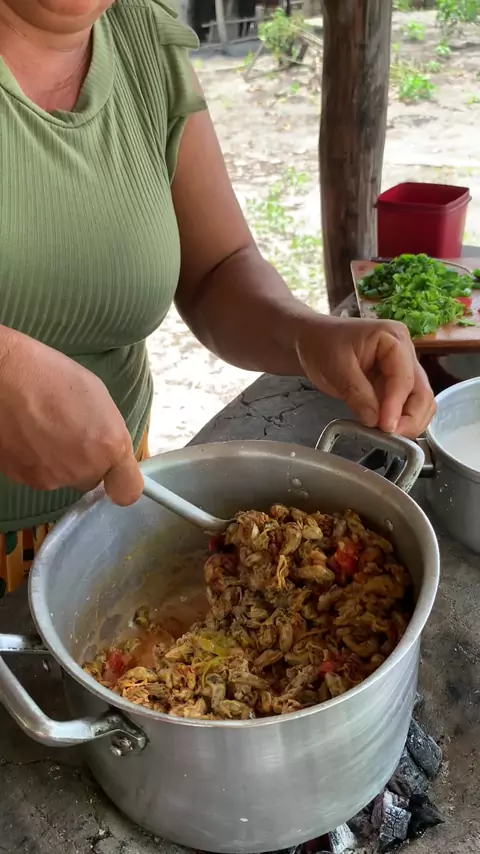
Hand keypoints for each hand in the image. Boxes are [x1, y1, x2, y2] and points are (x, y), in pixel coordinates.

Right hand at [0, 329, 143, 504]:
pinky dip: (34, 459)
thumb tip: (107, 449)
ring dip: (57, 460)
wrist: (2, 377)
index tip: (115, 472)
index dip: (121, 481)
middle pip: (91, 478)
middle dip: (85, 461)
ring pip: (63, 476)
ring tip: (43, 426)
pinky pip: (38, 473)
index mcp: (109, 447)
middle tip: (68, 431)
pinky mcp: (24, 478)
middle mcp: (83, 470)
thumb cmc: (50, 375)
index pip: (127, 491)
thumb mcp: (97, 396)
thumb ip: (108, 431)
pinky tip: (26, 433)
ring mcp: (52, 477)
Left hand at [296, 315, 435, 437]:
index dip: (397, 405)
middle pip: (422, 392)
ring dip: (409, 423)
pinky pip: (405, 407)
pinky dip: (400, 421)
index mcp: (394, 339)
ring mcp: (402, 371)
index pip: (404, 377)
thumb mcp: (336, 367)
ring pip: (419, 402)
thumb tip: (376, 422)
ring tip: (388, 437)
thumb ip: (357, 394)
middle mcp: (405, 354)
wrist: (312, 341)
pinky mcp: (394, 386)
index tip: (386, 427)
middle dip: (411, 418)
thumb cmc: (323, 345)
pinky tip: (385, 431)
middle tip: (392, 438)